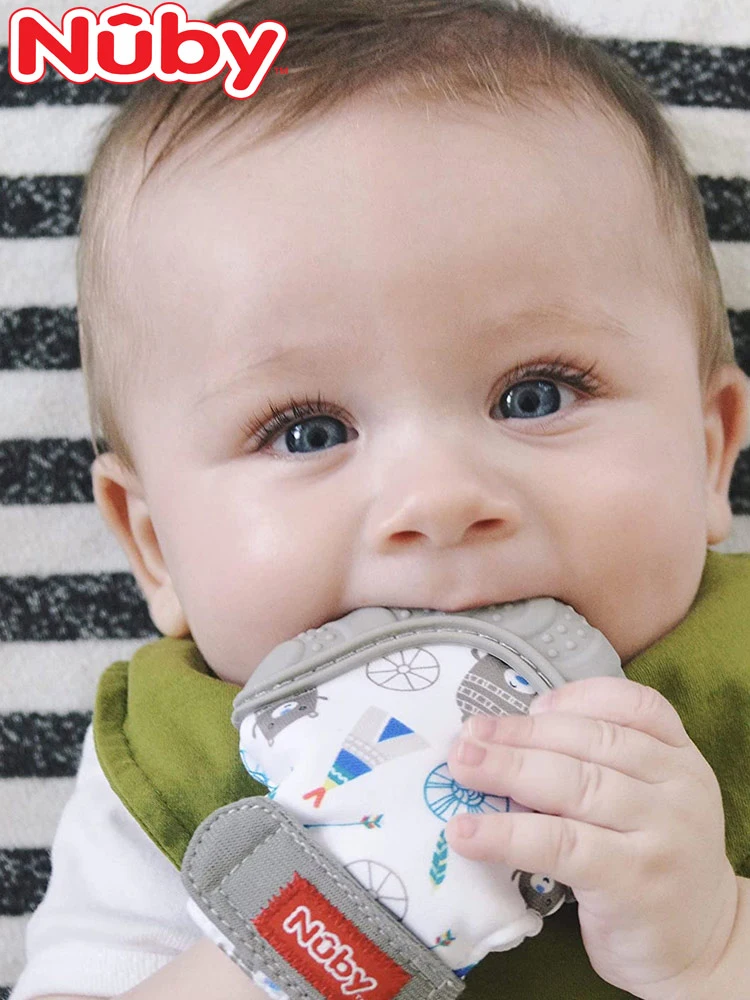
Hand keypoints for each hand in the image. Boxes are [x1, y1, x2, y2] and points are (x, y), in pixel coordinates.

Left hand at [444, 676, 738, 998]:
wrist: (701, 951)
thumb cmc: (652, 864)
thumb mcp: (647, 804)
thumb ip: (602, 767)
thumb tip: (508, 739)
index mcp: (680, 759)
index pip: (634, 706)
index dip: (578, 698)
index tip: (530, 704)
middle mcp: (677, 789)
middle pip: (591, 742)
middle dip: (521, 734)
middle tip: (468, 735)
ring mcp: (660, 834)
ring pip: (573, 785)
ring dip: (506, 770)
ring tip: (460, 766)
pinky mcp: (633, 880)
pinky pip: (559, 844)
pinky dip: (506, 834)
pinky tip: (467, 833)